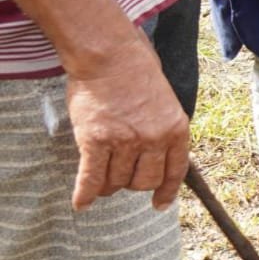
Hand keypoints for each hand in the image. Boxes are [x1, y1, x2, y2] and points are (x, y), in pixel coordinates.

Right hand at [65, 33, 188, 210]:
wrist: (110, 55)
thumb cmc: (136, 73)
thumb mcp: (165, 103)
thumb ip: (163, 129)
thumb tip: (156, 155)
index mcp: (176, 129)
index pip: (175, 171)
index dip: (166, 191)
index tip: (160, 204)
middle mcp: (154, 139)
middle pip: (144, 181)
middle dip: (132, 184)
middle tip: (121, 176)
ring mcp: (125, 141)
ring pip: (117, 182)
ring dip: (108, 185)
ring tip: (100, 180)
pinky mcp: (96, 141)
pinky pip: (91, 179)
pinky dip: (85, 194)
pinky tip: (81, 203)